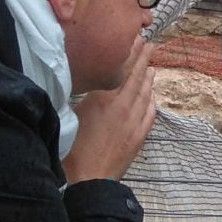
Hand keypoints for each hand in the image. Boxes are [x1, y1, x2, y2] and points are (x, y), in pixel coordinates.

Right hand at [64, 37, 155, 182]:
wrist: (90, 181)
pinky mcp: (139, 136)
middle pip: (136, 77)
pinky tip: (152, 96)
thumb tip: (83, 86)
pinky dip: (151, 100)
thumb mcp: (69, 118)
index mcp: (102, 98)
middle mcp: (122, 106)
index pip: (120, 69)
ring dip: (148, 78)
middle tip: (149, 44)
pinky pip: (149, 112)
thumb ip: (80, 98)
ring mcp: (134, 121)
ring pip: (145, 94)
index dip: (129, 54)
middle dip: (143, 59)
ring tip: (151, 65)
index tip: (135, 39)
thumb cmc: (72, 151)